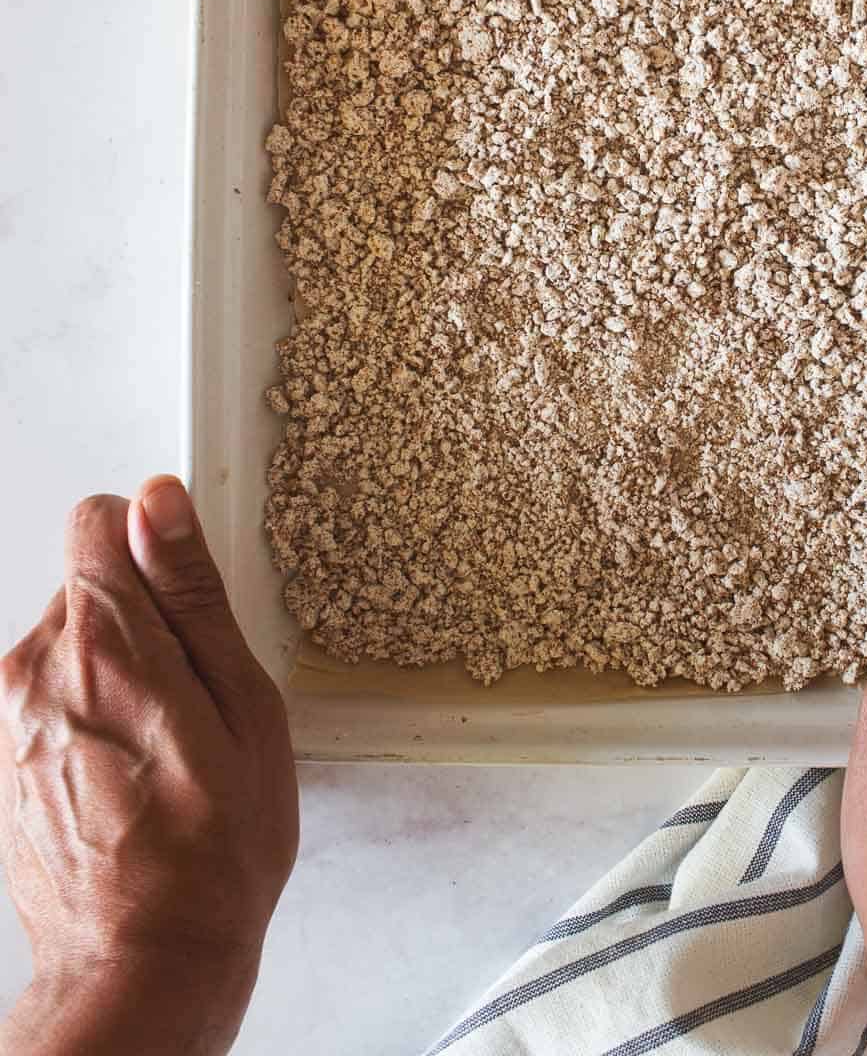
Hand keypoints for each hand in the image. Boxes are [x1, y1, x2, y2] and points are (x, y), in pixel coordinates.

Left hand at [0, 478, 297, 1055]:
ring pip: (69, 646)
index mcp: (104, 642)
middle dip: (142, 623)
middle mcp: (34, 670)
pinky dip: (86, 718)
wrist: (142, 963)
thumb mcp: (243, 707)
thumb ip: (192, 593)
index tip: (189, 606)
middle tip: (191, 700)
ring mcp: (5, 719)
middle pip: (87, 588)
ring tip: (161, 748)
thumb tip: (158, 503)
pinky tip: (127, 775)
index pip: (98, 519)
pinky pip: (49, 699)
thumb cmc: (212, 851)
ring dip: (113, 674)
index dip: (154, 549)